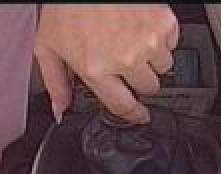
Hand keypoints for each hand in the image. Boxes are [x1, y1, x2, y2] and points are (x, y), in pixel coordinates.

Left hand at [34, 4, 178, 124]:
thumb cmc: (68, 4)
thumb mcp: (48, 45)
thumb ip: (55, 82)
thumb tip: (59, 110)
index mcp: (96, 69)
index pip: (124, 107)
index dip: (133, 115)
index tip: (139, 115)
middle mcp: (125, 60)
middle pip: (149, 88)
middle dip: (140, 81)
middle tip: (129, 64)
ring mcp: (148, 42)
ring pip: (163, 67)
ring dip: (152, 59)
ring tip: (135, 41)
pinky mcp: (164, 24)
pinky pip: (172, 43)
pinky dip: (161, 38)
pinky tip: (143, 27)